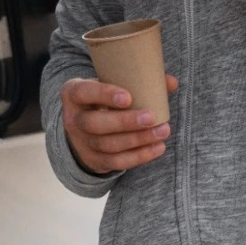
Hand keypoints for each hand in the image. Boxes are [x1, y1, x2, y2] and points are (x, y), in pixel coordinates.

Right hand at [60, 75, 179, 174]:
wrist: (84, 128)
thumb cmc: (102, 100)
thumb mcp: (109, 86)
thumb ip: (137, 82)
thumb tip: (171, 82)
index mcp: (74, 93)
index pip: (84, 92)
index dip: (104, 95)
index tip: (128, 97)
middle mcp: (74, 119)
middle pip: (96, 124)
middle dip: (125, 122)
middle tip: (151, 117)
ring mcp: (82, 142)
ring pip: (109, 145)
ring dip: (138, 139)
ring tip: (162, 131)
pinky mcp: (95, 160)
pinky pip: (117, 162)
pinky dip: (139, 156)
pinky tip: (157, 147)